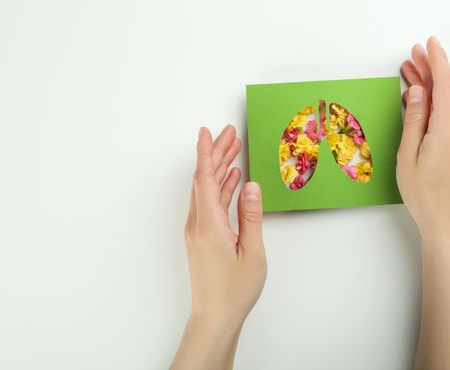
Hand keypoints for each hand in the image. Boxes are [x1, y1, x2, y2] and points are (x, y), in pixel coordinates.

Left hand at [171, 125, 266, 369]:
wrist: (215, 317)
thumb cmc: (234, 290)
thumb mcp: (252, 252)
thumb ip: (251, 216)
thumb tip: (250, 185)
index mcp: (208, 225)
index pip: (205, 179)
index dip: (205, 152)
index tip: (207, 131)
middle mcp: (198, 224)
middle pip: (205, 180)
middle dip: (216, 153)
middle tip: (229, 133)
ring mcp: (198, 231)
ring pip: (207, 190)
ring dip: (219, 169)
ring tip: (233, 150)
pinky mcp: (202, 238)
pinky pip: (209, 204)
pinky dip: (221, 188)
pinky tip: (233, 181)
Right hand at [397, 37, 449, 239]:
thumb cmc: (426, 195)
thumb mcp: (409, 155)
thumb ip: (414, 119)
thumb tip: (416, 92)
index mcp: (448, 127)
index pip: (445, 83)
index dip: (437, 60)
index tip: (430, 43)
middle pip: (447, 91)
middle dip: (430, 71)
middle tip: (412, 56)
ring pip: (449, 104)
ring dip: (431, 89)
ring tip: (411, 75)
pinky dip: (437, 106)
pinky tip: (423, 104)